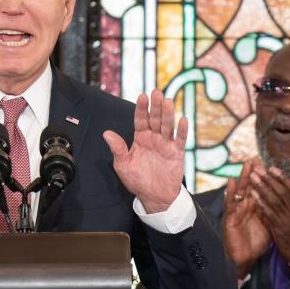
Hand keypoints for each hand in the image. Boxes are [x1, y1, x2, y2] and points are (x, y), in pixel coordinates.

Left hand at [102, 89, 187, 212]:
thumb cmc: (137, 180)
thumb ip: (118, 149)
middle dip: (155, 106)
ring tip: (167, 102)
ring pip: (167, 126)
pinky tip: (183, 119)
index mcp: (140, 138)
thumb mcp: (123, 165)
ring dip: (168, 114)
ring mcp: (166, 144)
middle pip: (155, 119)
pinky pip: (180, 140)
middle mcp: (154, 138)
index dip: (141, 108)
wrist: (153, 196)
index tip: (142, 96)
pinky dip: (182, 130)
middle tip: (156, 92)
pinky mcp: (176, 153)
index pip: (140, 120)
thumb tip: (106, 133)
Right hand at [222, 159, 270, 274]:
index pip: (262, 189)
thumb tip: (288, 202)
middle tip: (257, 158)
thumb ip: (278, 212)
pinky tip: (231, 180)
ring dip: (243, 176)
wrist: (245, 259)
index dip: (265, 178)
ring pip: (240, 191)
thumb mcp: (270, 225)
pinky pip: (230, 203)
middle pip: (250, 186)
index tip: (270, 165)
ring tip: (247, 163)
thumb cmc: (256, 243)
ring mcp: (237, 211)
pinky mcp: (229, 217)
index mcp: (257, 208)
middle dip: (254, 172)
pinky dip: (231, 191)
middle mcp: (246, 207)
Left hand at [249, 167, 289, 284]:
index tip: (272, 168)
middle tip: (258, 169)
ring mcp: (288, 220)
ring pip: (273, 200)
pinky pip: (268, 213)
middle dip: (268, 178)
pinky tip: (252, 194)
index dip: (282, 177)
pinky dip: (260, 202)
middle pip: (281, 191)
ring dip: (261, 187)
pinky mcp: (279, 229)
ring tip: (252, 177)